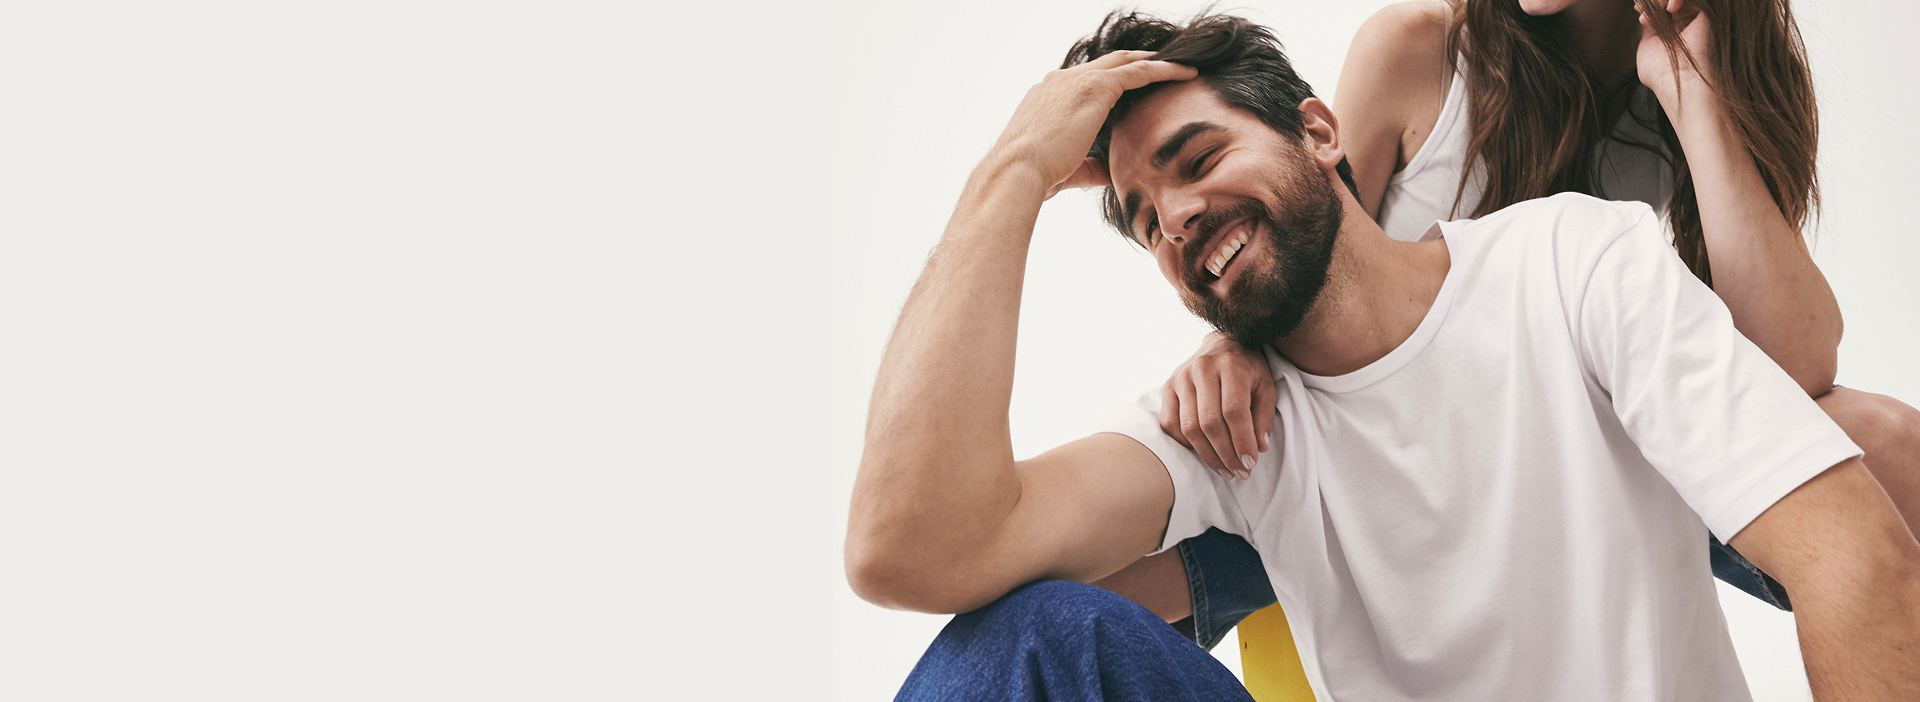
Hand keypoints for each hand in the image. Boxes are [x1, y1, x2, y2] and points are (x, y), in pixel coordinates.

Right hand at [984, 50, 1196, 199]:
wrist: (1017, 170)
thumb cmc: (1033, 176)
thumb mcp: (1067, 168)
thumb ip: (1092, 166)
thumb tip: (1115, 175)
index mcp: (1048, 97)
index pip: (1084, 83)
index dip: (1109, 82)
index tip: (1128, 88)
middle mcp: (1060, 81)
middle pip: (1106, 64)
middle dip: (1133, 62)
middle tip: (1160, 65)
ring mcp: (1077, 80)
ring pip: (1125, 62)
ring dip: (1153, 62)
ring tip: (1180, 67)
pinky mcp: (1095, 86)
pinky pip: (1138, 71)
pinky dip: (1164, 69)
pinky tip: (1186, 73)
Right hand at [1159, 331, 1276, 478]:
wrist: (1222, 344)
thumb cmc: (1248, 369)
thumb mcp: (1266, 386)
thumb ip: (1264, 416)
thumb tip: (1259, 448)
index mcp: (1231, 365)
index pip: (1234, 411)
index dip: (1242, 441)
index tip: (1251, 462)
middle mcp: (1202, 368)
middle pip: (1210, 422)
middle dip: (1226, 454)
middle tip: (1239, 472)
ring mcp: (1181, 377)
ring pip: (1189, 427)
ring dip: (1207, 455)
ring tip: (1224, 469)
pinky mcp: (1168, 386)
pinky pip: (1171, 424)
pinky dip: (1186, 444)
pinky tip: (1204, 452)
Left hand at [1636, 0, 1714, 108]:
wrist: (1679, 83)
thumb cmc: (1660, 74)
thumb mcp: (1646, 47)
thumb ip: (1648, 31)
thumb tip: (1645, 16)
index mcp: (1673, 33)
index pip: (1662, 10)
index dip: (1650, 6)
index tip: (1638, 11)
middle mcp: (1686, 25)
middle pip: (1670, 3)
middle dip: (1653, 2)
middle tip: (1642, 9)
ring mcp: (1696, 20)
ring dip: (1662, 0)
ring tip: (1654, 8)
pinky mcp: (1707, 15)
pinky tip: (1669, 8)